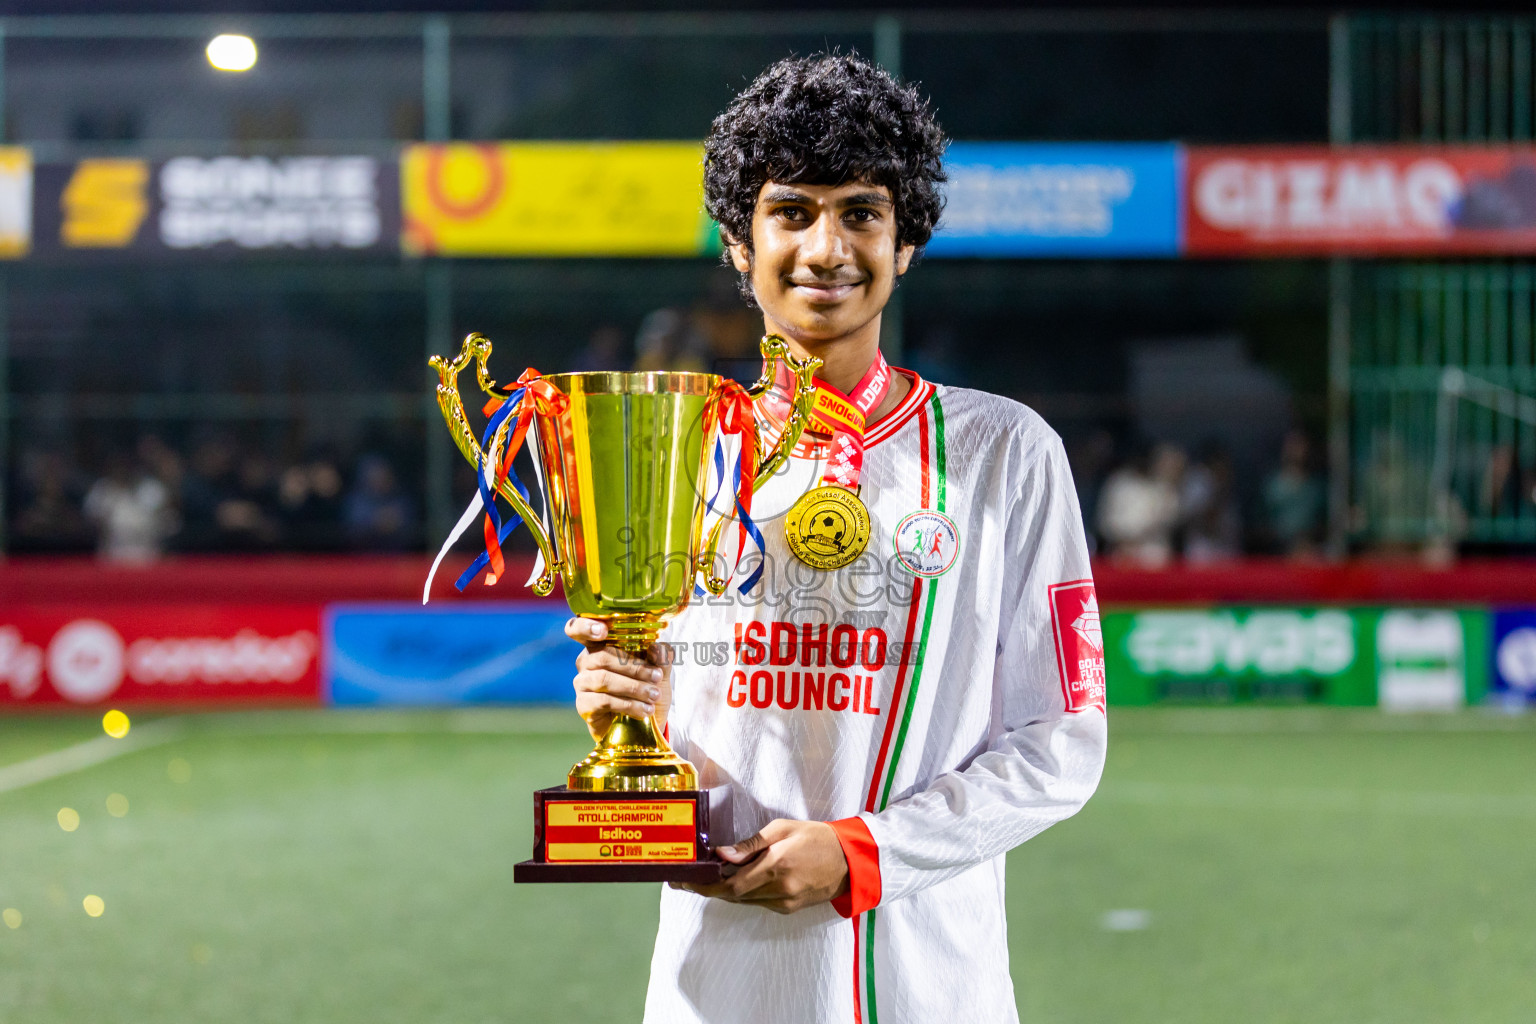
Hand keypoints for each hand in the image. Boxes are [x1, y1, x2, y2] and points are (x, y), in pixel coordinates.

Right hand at [566, 617, 670, 741]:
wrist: (643, 722)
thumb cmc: (646, 688)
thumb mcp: (659, 672)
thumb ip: (660, 657)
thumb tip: (657, 647)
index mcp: (600, 644)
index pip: (579, 628)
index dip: (586, 626)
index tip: (603, 630)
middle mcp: (586, 661)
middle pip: (602, 656)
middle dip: (634, 667)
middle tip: (656, 677)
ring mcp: (582, 683)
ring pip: (604, 679)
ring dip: (633, 687)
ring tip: (654, 696)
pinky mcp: (584, 705)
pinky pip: (603, 701)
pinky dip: (627, 705)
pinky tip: (644, 711)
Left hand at [673, 819, 849, 913]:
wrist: (850, 860)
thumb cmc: (816, 838)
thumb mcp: (781, 829)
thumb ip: (750, 844)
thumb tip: (722, 854)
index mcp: (775, 865)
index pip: (730, 884)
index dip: (703, 886)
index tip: (683, 881)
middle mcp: (778, 888)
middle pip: (732, 896)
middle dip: (708, 888)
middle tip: (688, 880)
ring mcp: (784, 902)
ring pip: (743, 901)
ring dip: (725, 890)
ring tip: (707, 877)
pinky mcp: (789, 908)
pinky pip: (758, 902)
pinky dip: (744, 893)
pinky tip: (738, 881)